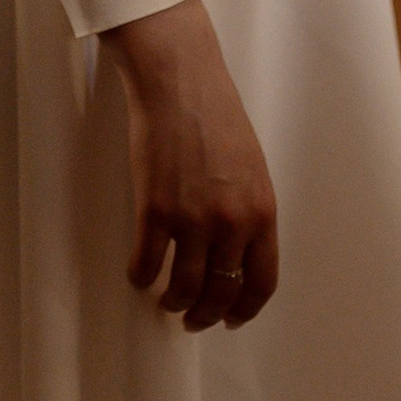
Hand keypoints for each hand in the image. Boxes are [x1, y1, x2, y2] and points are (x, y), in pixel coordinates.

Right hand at [100, 0, 278, 328]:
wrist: (179, 81)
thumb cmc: (216, 114)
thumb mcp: (252, 167)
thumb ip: (249, 211)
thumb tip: (236, 253)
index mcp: (262, 213)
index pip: (261, 283)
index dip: (244, 310)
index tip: (231, 319)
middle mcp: (231, 224)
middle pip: (221, 293)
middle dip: (206, 315)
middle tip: (193, 319)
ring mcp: (191, 220)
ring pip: (183, 288)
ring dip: (173, 303)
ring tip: (166, 301)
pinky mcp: (154, 210)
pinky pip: (146, 264)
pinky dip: (140, 277)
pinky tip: (139, 276)